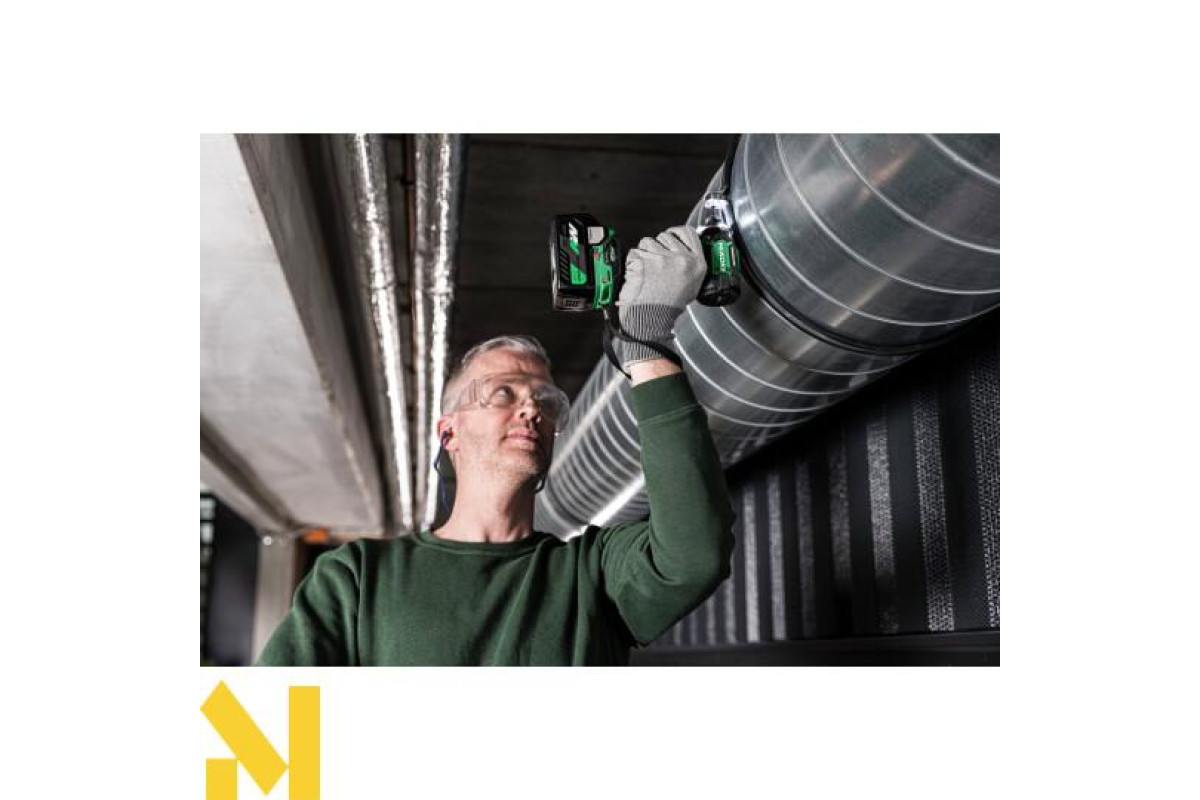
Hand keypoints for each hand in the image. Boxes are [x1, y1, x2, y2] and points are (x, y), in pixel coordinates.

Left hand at [616, 226, 705, 367]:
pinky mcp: (643, 261)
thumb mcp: (692, 286)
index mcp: (696, 264)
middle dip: (657, 247)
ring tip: (647, 272)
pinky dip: (632, 262)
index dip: (676, 232)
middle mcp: (680, 259)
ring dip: (644, 254)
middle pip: (665, 236)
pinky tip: (638, 275)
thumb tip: (680, 250)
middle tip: (656, 265)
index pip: (688, 233)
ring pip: (647, 242)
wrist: (651, 319)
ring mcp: (661, 259)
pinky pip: (634, 253)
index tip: (670, 235)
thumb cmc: (668, 307)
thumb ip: (689, 265)